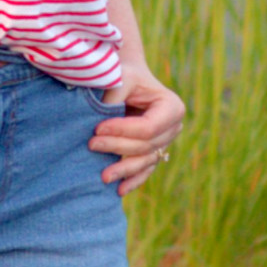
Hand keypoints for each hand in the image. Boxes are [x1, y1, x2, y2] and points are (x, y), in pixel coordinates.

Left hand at [89, 64, 185, 195]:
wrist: (130, 80)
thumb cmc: (126, 75)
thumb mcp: (122, 78)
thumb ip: (113, 96)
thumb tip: (99, 121)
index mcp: (172, 107)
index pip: (148, 127)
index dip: (123, 131)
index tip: (97, 128)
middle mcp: (174, 128)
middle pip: (146, 146)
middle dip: (118, 148)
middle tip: (92, 145)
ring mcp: (165, 143)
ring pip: (145, 161)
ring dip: (124, 170)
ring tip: (103, 176)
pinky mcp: (155, 153)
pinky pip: (145, 170)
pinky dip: (133, 181)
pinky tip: (119, 190)